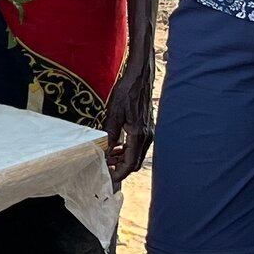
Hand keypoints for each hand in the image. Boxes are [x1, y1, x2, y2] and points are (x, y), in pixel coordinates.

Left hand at [103, 63, 154, 183]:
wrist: (140, 77)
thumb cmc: (127, 91)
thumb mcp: (114, 112)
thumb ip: (110, 134)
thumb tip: (106, 151)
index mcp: (139, 134)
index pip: (131, 163)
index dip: (119, 172)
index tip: (108, 177)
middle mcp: (147, 136)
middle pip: (135, 162)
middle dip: (120, 167)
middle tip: (104, 166)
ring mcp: (149, 132)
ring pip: (137, 154)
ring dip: (123, 159)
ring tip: (107, 156)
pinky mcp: (147, 127)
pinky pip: (138, 145)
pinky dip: (128, 150)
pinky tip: (116, 146)